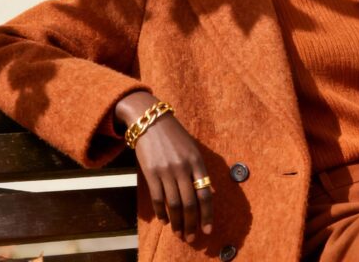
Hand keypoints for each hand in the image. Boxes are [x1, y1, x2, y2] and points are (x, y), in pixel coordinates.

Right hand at [116, 92, 213, 242]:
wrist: (150, 120)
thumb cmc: (174, 136)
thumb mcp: (192, 149)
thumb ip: (199, 171)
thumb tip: (206, 194)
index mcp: (197, 161)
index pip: (205, 194)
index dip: (207, 214)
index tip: (208, 229)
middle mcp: (183, 167)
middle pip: (189, 203)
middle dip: (191, 223)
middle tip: (192, 237)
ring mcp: (166, 170)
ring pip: (173, 204)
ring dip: (177, 222)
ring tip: (179, 233)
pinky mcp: (150, 172)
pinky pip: (157, 198)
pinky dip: (161, 212)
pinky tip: (164, 220)